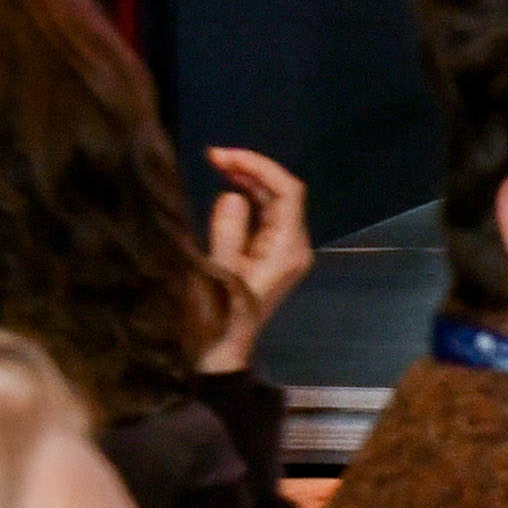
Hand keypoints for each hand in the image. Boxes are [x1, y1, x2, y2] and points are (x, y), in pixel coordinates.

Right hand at [194, 146, 313, 366]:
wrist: (219, 351)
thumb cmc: (215, 315)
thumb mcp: (215, 270)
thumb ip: (227, 228)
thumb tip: (233, 195)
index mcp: (288, 248)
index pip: (287, 191)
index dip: (258, 166)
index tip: (222, 156)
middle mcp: (294, 246)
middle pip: (283, 193)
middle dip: (251, 169)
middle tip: (213, 156)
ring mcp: (285, 251)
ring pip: (275, 203)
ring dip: (249, 181)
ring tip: (216, 165)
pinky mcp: (272, 256)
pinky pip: (267, 217)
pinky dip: (249, 198)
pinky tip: (227, 188)